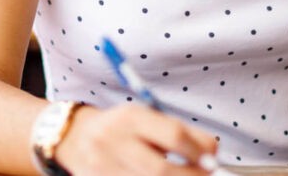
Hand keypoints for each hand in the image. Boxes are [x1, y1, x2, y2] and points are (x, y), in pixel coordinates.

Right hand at [54, 103, 217, 175]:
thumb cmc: (121, 129)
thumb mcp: (145, 118)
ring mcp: (103, 167)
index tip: (212, 160)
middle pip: (161, 170)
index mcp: (130, 117)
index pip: (173, 135)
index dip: (199, 151)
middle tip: (204, 175)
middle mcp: (113, 141)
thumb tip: (212, 152)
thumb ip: (178, 132)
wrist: (75, 138)